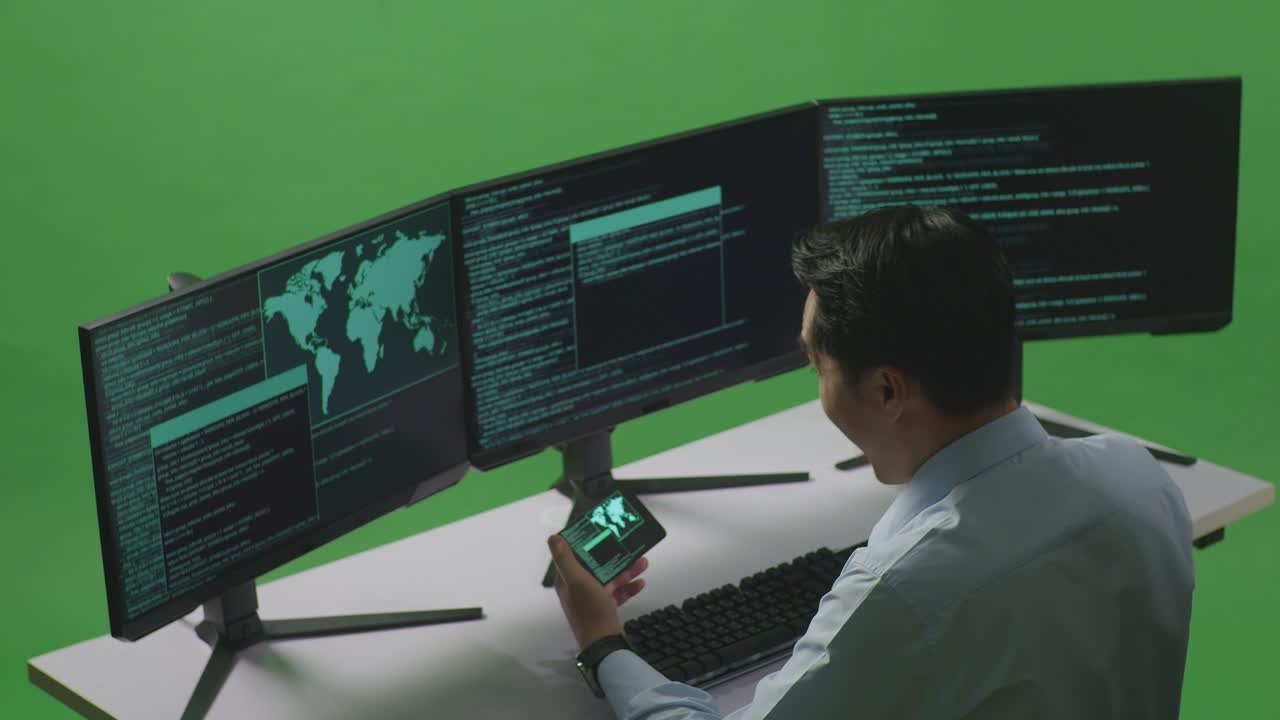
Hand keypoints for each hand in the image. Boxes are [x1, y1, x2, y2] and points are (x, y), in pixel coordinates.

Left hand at [548, 534, 648, 649]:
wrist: (605, 643)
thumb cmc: (590, 611)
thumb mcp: (577, 581)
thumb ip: (566, 559)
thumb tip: (553, 538)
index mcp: (568, 581)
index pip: (575, 555)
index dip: (586, 542)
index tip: (601, 531)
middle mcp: (578, 589)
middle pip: (596, 566)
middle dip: (613, 556)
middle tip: (629, 547)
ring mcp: (592, 599)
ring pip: (610, 578)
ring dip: (626, 570)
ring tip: (642, 563)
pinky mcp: (605, 608)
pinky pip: (618, 593)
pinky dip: (629, 587)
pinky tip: (641, 583)